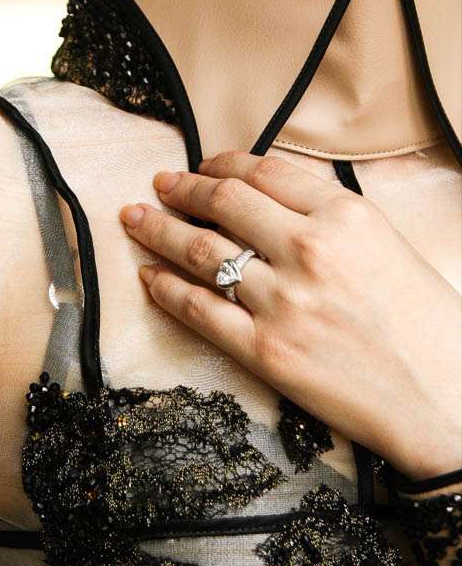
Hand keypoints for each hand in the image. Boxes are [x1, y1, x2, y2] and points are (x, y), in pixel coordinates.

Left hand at [119, 151, 461, 480]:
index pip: (263, 172)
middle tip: (159, 184)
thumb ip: (330, 215)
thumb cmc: (428, 324)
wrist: (446, 402)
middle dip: (181, 188)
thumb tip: (270, 198)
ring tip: (135, 218)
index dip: (222, 164)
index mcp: (345, 216)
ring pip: (200, 252)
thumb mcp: (388, 244)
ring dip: (158, 230)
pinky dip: (166, 289)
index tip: (203, 166)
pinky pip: (199, 311)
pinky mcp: (265, 351)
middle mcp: (309, 249)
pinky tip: (148, 275)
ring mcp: (283, 301)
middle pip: (224, 203)